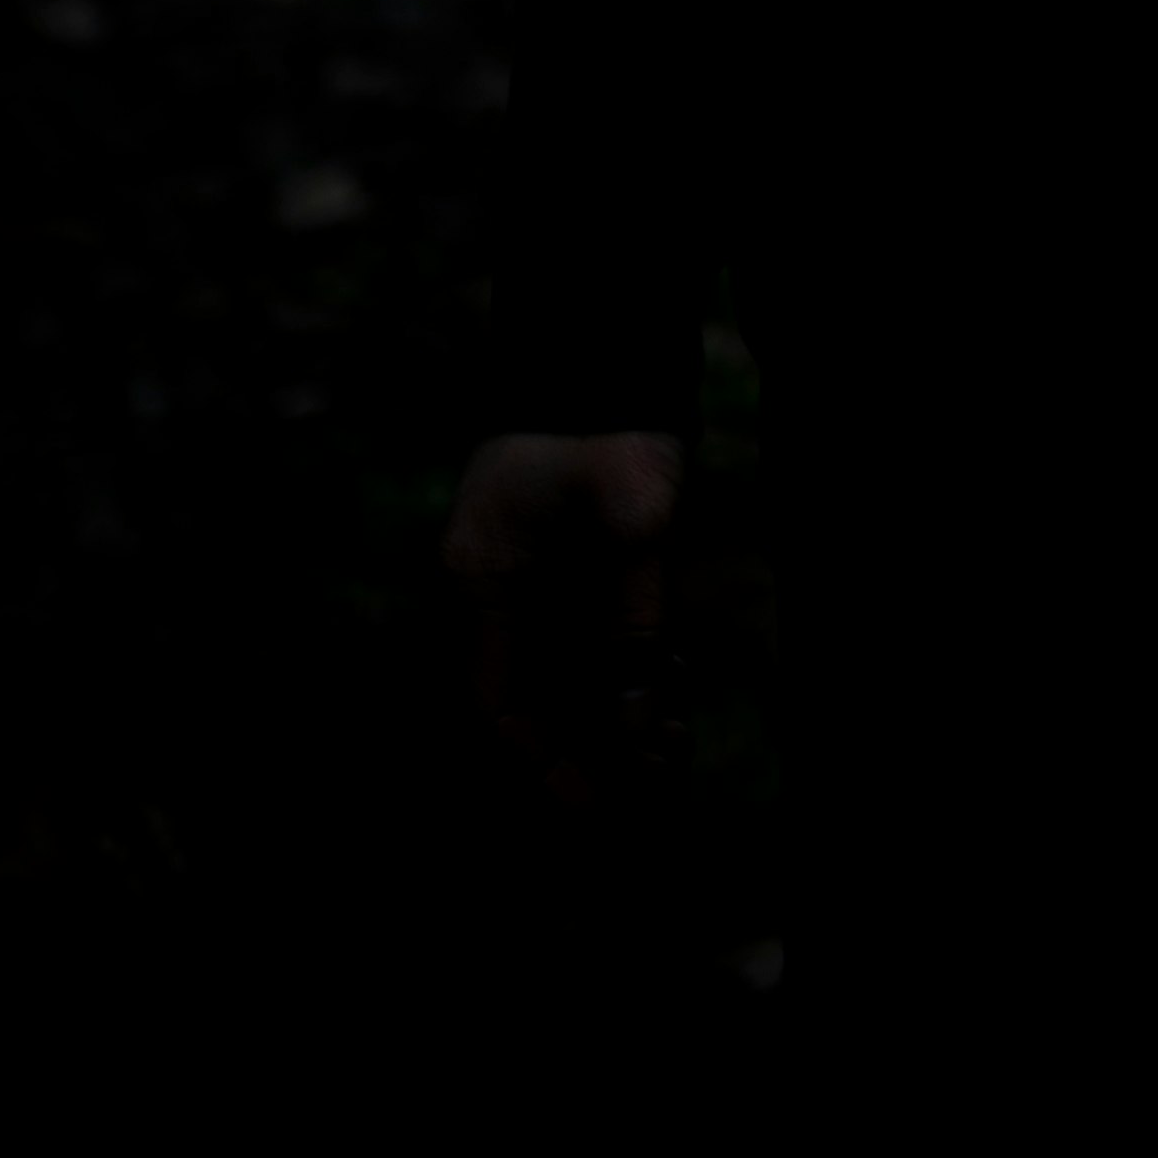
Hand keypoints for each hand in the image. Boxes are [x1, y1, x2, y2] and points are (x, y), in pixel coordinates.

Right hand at [445, 426, 685, 806]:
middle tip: (653, 771)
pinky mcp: (567, 570)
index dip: (539, 756)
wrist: (612, 363)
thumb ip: (635, 617)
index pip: (495, 700)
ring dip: (616, 714)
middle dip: (591, 744)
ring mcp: (531, 579)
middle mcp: (497, 590)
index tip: (592, 795)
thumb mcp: (636, 518)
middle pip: (534, 699)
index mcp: (483, 579)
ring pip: (565, 677)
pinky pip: (587, 643)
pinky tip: (674, 684)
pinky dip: (627, 672)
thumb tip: (640, 721)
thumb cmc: (617, 431)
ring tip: (674, 737)